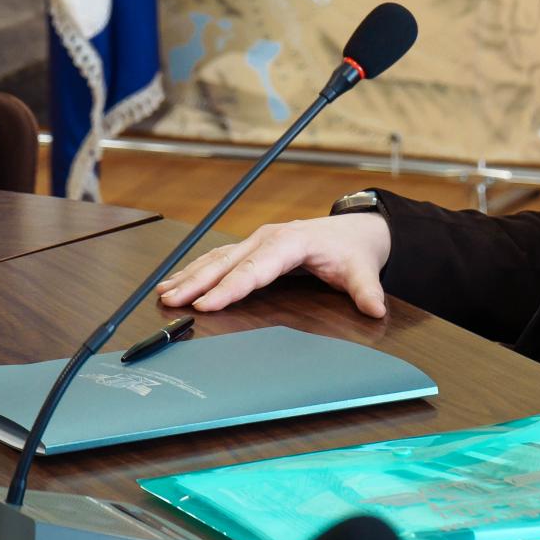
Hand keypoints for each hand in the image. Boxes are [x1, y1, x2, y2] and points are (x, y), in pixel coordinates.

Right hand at [156, 212, 392, 317]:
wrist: (356, 230)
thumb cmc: (353, 250)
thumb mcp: (363, 270)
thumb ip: (367, 290)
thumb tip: (376, 309)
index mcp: (291, 241)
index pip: (257, 267)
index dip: (231, 287)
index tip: (208, 303)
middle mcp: (268, 238)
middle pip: (228, 262)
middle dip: (198, 282)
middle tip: (172, 300)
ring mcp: (257, 240)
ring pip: (218, 258)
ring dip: (190, 275)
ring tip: (164, 292)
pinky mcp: (252, 247)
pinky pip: (220, 258)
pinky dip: (197, 270)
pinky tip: (176, 281)